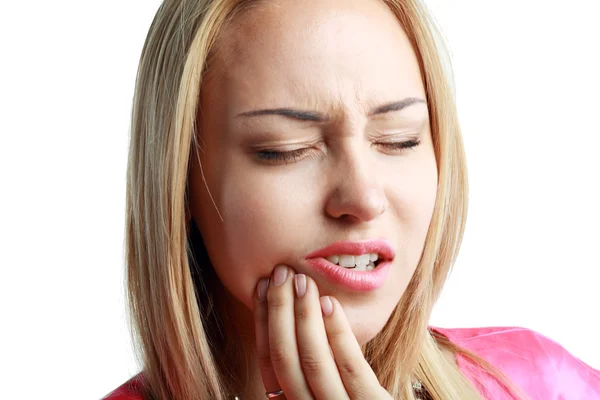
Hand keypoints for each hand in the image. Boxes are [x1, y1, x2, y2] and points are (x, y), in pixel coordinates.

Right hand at [254, 264, 392, 399]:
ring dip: (302, 316)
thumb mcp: (324, 391)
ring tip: (301, 281)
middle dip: (278, 311)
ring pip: (311, 362)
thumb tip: (286, 321)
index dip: (263, 321)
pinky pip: (350, 368)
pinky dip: (336, 333)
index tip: (261, 286)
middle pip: (284, 359)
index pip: (269, 361)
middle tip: (279, 273)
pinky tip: (328, 302)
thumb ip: (306, 370)